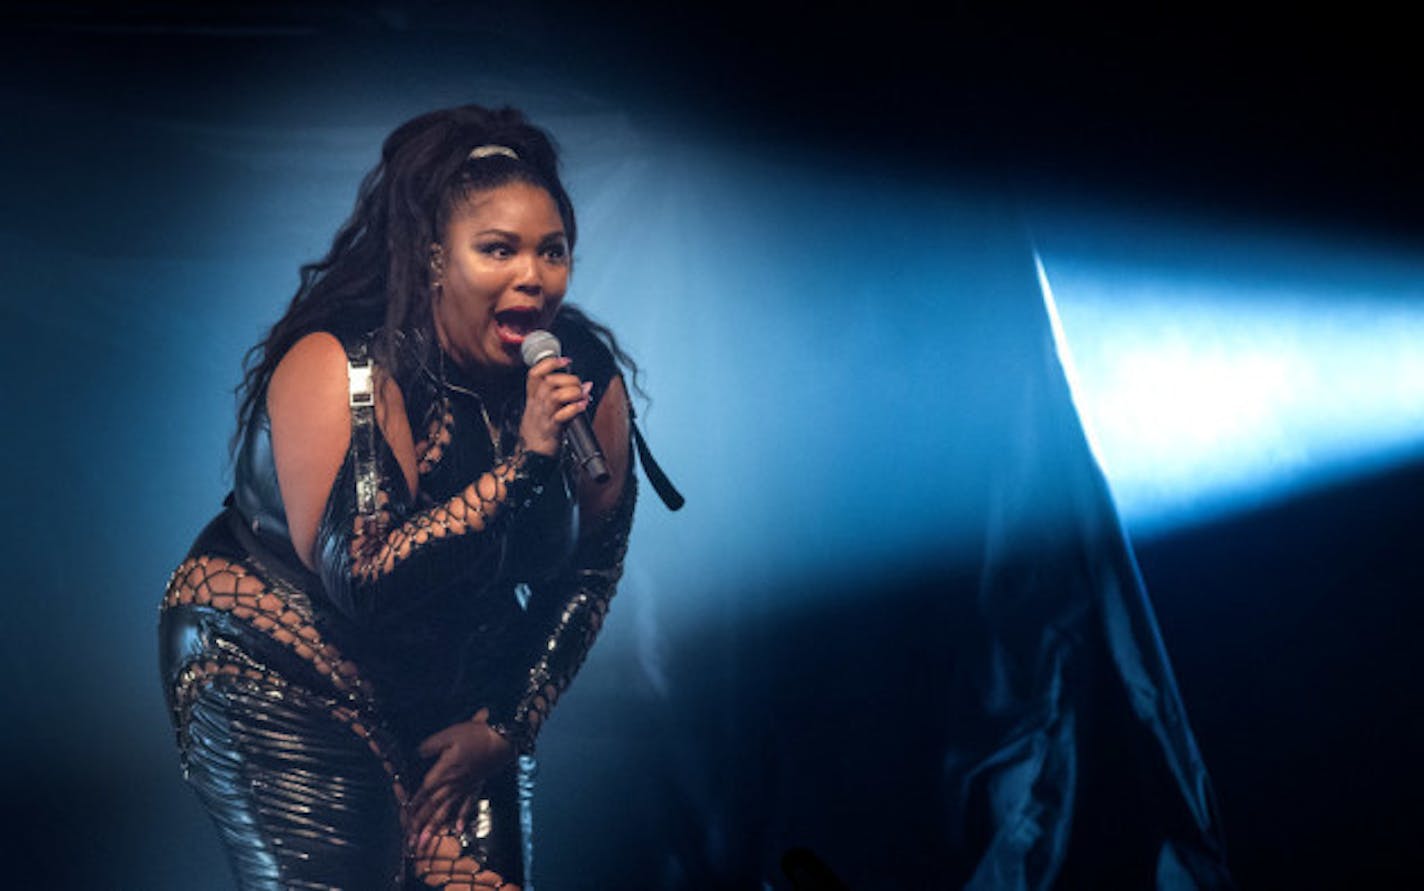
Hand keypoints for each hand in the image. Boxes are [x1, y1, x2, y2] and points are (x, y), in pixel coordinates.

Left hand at [406, 708, 514, 855]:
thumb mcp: (449, 735)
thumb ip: (430, 746)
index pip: (425, 791)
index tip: (403, 817)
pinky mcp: (475, 786)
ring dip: (434, 827)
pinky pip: (467, 806)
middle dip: (420, 824)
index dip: (413, 804)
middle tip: (410, 841)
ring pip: (446, 811)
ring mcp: (464, 787)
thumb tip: (416, 753)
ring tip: (425, 841)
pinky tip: (457, 830)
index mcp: (445, 771)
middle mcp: (453, 784)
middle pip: (433, 806)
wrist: (501, 740)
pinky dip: (461, 818)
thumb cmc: (476, 735)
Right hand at [518, 356, 591, 456]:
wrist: (530, 458)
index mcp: (533, 398)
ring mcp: (543, 416)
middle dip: (568, 378)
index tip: (566, 360)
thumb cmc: (540, 433)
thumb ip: (565, 397)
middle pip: (549, 381)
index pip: (535, 373)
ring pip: (554, 394)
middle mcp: (536, 405)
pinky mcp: (551, 429)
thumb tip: (587, 385)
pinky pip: (562, 415)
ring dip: (572, 391)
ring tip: (581, 395)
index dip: (550, 363)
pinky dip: (574, 408)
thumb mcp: (545, 411)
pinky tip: (582, 406)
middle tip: (579, 385)